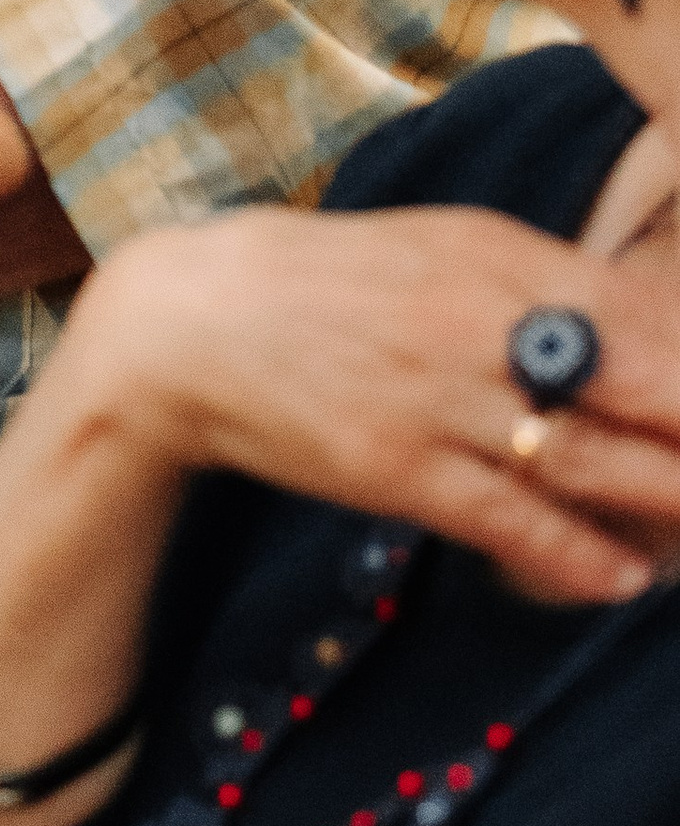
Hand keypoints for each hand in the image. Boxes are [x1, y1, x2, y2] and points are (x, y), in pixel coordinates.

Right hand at [76, 199, 679, 607]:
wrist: (193, 321)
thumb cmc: (329, 281)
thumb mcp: (439, 248)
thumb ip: (538, 281)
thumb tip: (644, 323)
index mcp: (493, 255)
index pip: (639, 311)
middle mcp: (478, 321)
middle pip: (632, 387)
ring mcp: (440, 400)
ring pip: (586, 461)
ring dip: (661, 499)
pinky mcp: (398, 469)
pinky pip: (511, 521)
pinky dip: (577, 556)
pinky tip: (624, 578)